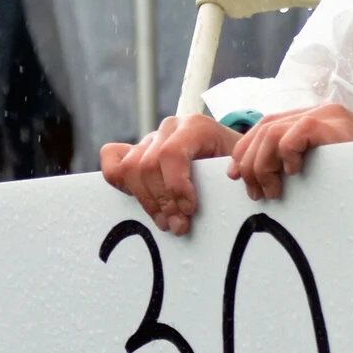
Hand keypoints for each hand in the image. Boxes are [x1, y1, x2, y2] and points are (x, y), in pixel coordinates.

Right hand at [101, 113, 243, 235]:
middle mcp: (170, 128)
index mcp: (195, 126)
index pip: (171, 153)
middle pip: (148, 165)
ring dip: (146, 201)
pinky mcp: (135, 149)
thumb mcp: (239, 164)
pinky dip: (120, 181)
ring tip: (165, 221)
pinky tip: (140, 199)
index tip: (188, 210)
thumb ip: (233, 170)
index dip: (175, 185)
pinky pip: (112, 158)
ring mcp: (150, 138)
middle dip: (163, 202)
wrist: (228, 150)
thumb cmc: (233, 162)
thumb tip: (228, 180)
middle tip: (178, 225)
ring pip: (130, 168)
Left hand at [226, 103, 352, 200]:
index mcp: (315, 119)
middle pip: (264, 128)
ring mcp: (327, 115)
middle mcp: (319, 111)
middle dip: (249, 163)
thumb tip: (259, 177)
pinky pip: (293, 135)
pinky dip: (287, 156)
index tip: (236, 177)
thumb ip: (298, 161)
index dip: (245, 150)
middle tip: (255, 192)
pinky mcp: (333, 125)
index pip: (266, 125)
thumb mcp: (325, 167)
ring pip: (272, 132)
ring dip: (263, 165)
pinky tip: (297, 173)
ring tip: (273, 190)